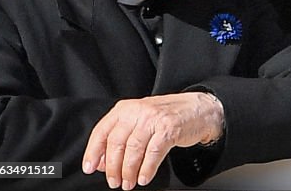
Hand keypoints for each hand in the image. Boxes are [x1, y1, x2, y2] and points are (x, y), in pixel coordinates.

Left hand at [82, 92, 224, 189]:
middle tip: (114, 181)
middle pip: (117, 143)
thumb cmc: (167, 116)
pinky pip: (153, 153)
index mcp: (126, 108)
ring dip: (128, 171)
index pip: (102, 131)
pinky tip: (143, 177)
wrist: (199, 109)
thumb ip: (121, 137)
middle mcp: (138, 111)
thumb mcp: (140, 121)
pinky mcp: (170, 128)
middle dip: (113, 167)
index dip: (93, 152)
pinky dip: (146, 169)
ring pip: (134, 150)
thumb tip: (103, 162)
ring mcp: (154, 119)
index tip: (90, 168)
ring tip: (128, 183)